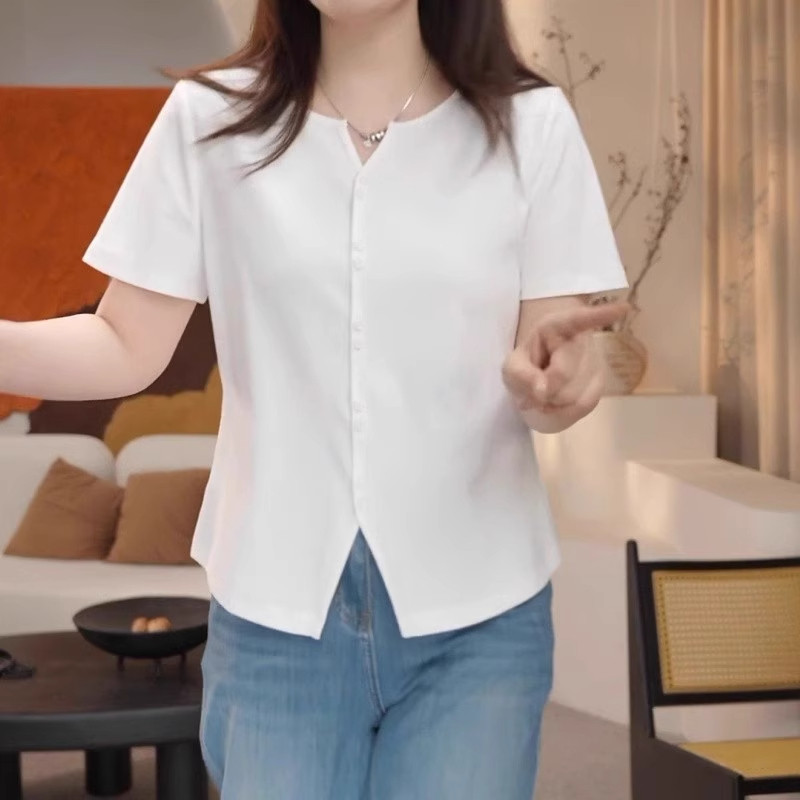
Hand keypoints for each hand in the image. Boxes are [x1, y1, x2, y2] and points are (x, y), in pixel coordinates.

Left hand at [502, 302, 628, 427]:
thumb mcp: (512, 367)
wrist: (538, 376)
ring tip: (544, 395)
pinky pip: (584, 406)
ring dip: (553, 403)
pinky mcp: (599, 383)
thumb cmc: (526, 364)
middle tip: (532, 390)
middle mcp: (580, 340)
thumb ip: (522, 376)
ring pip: (575, 394)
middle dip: (544, 389)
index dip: (601, 315)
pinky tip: (554, 405)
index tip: (624, 308)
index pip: (580, 318)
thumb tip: (543, 391)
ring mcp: (594, 361)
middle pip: (563, 373)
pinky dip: (565, 412)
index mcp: (556, 326)